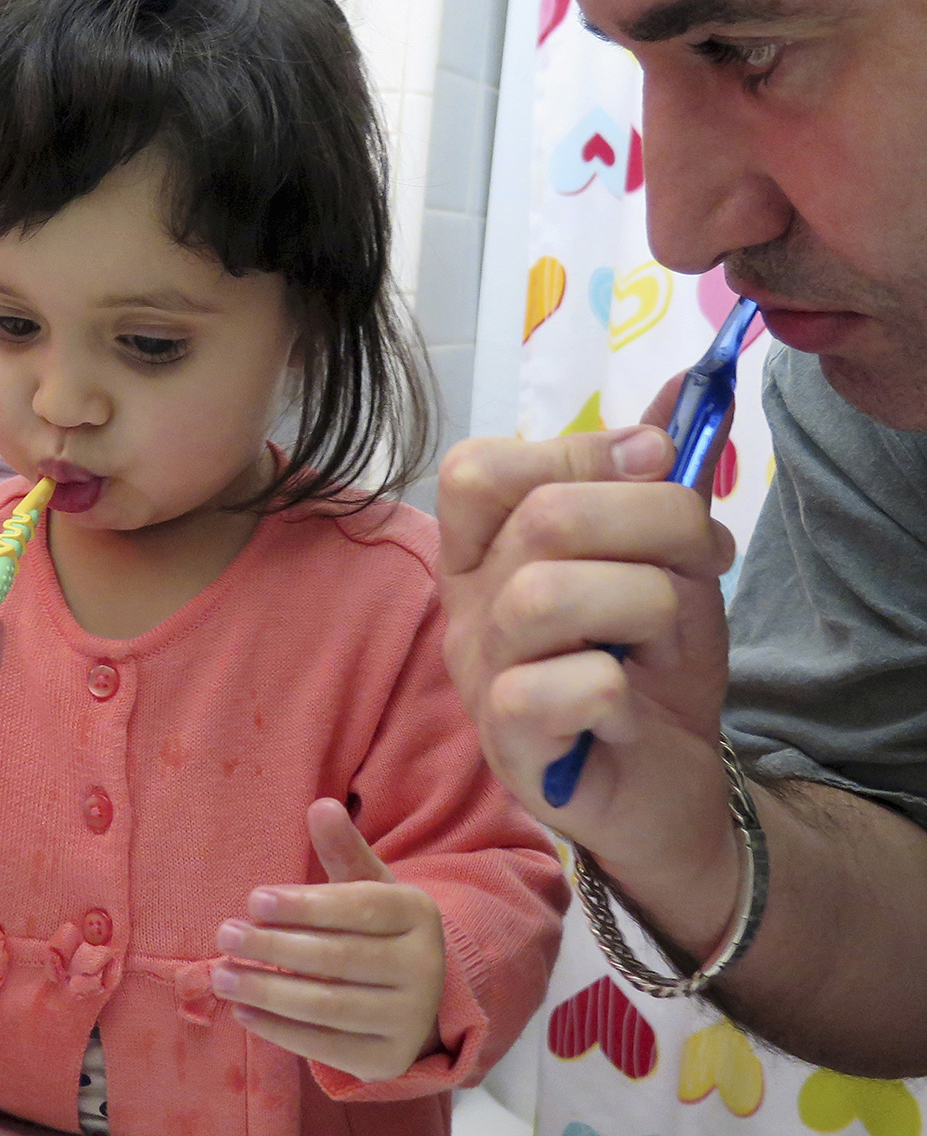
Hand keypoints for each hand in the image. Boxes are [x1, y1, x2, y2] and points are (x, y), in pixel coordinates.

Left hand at [213, 798, 445, 1082]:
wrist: (418, 996)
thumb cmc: (377, 929)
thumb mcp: (367, 885)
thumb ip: (343, 849)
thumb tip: (320, 805)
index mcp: (418, 914)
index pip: (359, 909)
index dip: (305, 906)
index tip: (254, 900)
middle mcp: (425, 967)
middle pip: (339, 958)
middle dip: (274, 947)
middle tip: (225, 935)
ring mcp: (410, 1018)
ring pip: (329, 1005)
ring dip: (268, 991)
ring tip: (223, 976)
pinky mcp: (389, 1061)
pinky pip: (327, 1047)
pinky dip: (281, 1031)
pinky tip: (245, 1012)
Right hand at [436, 390, 742, 952]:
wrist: (665, 782)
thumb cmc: (649, 664)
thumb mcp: (665, 559)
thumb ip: (660, 478)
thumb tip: (691, 384)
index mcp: (485, 550)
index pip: (476, 469)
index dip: (574, 450)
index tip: (653, 461)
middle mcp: (465, 604)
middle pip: (541, 521)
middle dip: (652, 522)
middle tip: (701, 555)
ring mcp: (478, 675)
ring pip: (548, 596)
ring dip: (647, 603)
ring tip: (669, 635)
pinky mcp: (509, 743)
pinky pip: (575, 684)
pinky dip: (628, 689)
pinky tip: (631, 708)